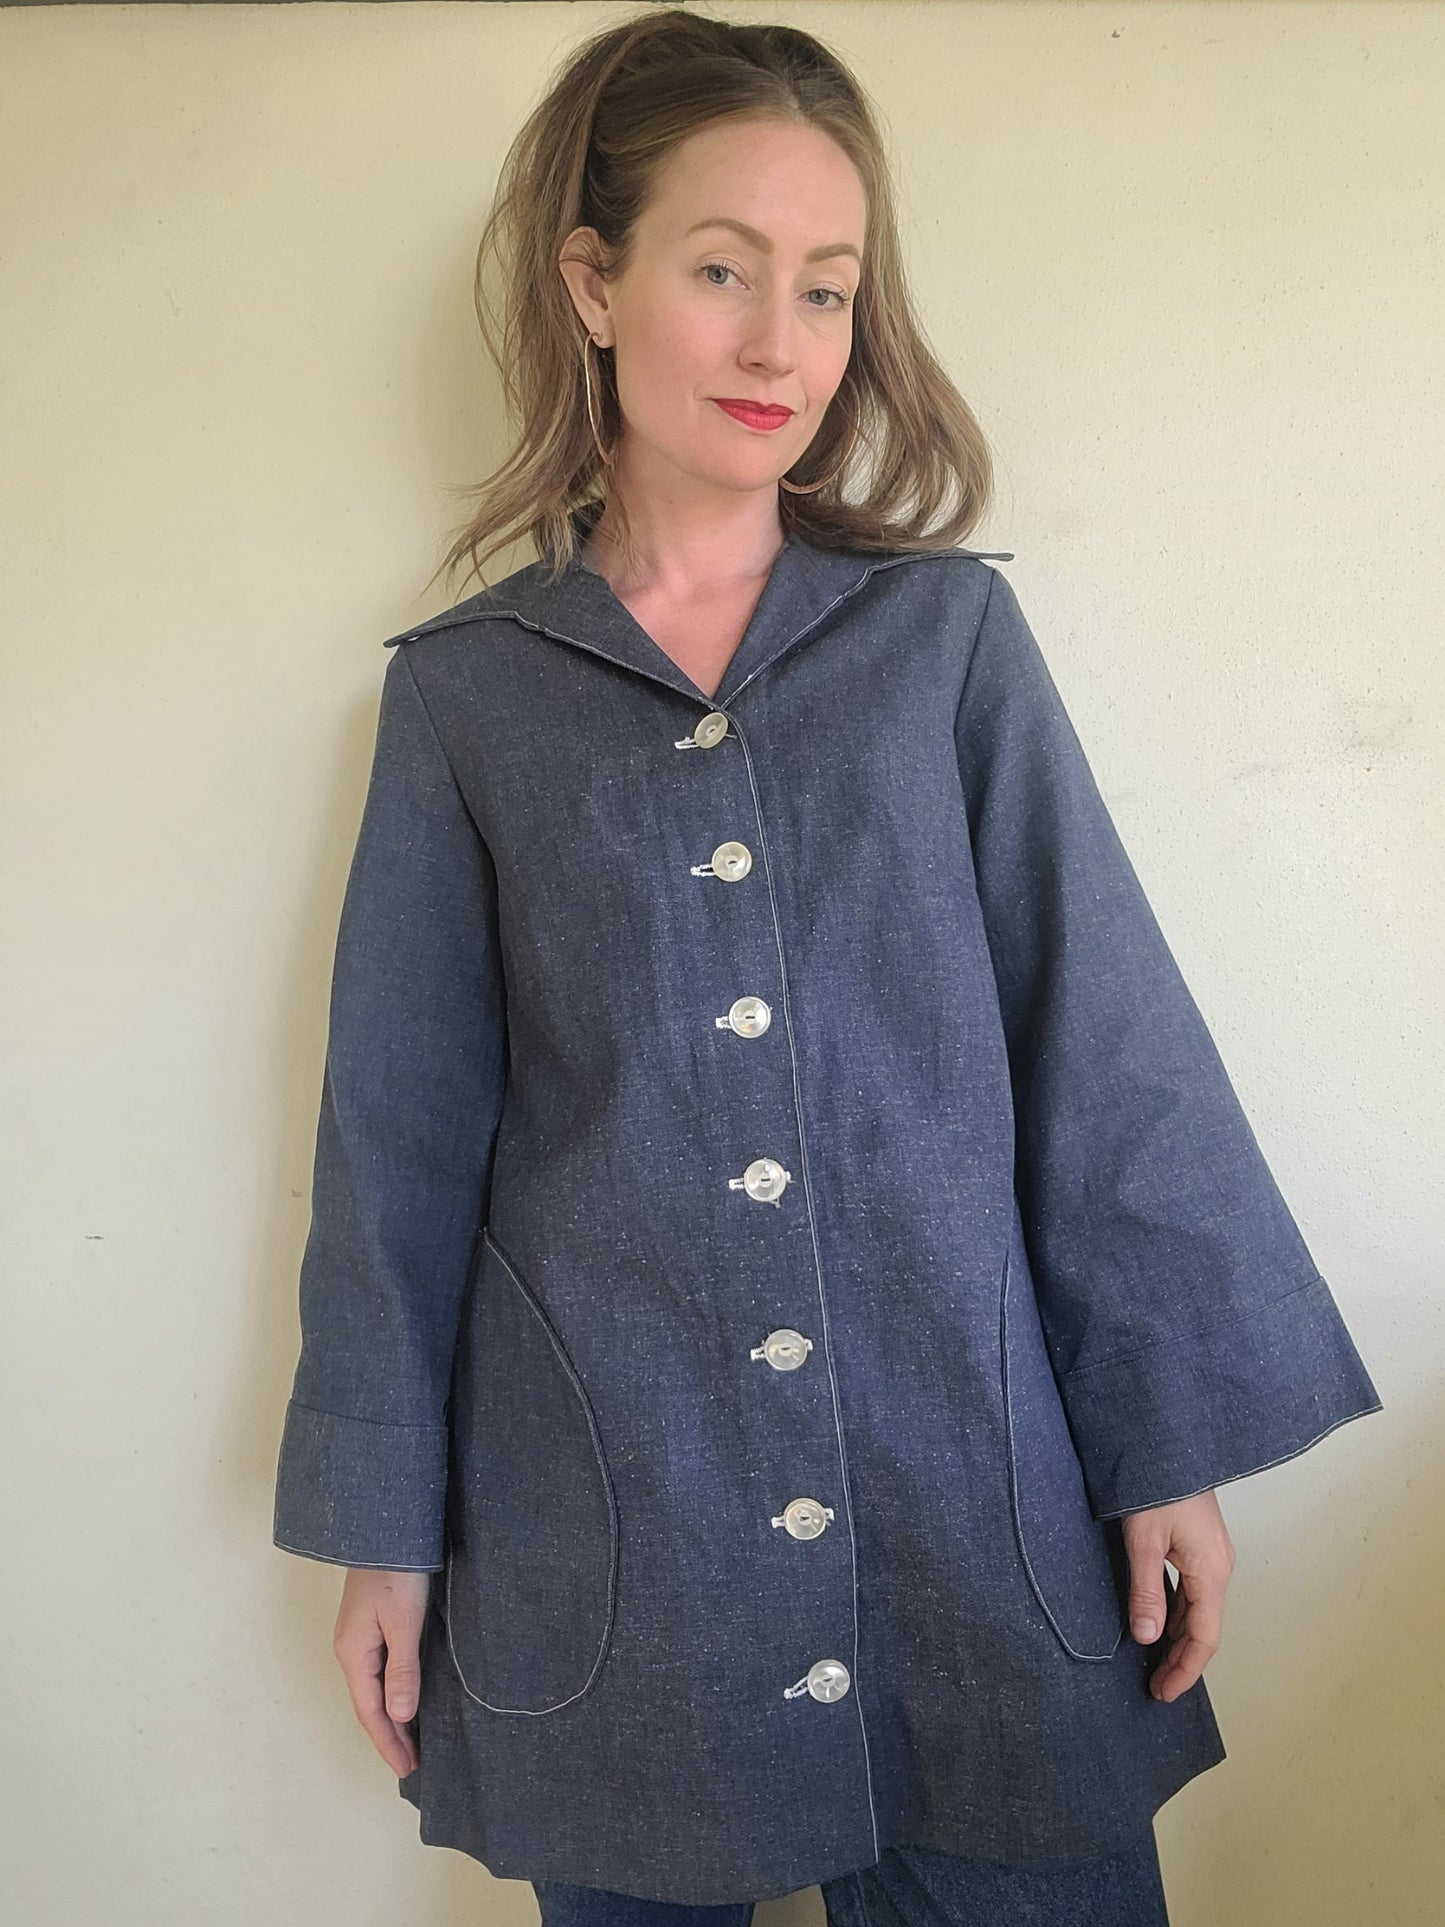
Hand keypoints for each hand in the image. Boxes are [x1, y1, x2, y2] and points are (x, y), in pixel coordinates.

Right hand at [332, 1568, 431, 1774]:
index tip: (406, 1769)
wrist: (387, 1528)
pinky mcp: (371, 1626)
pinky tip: (406, 1700)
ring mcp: (359, 1637)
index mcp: (353, 1653)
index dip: (388, 1742)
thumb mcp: (403, 1622)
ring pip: (374, 1689)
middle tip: (412, 1765)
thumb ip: (402, 1670)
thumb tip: (399, 1716)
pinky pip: (380, 1672)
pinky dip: (393, 1693)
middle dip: (389, 1736)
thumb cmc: (397, 1572)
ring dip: (391, 1717)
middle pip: (369, 1705)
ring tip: (410, 1742)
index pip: (370, 1712)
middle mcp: (351, 1650)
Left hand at [1121, 1490, 1234, 1701]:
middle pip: (1204, 1628)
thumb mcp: (1143, 1540)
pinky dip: (1177, 1613)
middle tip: (1156, 1686)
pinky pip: (1192, 1590)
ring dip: (1178, 1638)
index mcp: (1211, 1571)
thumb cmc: (1156, 1484)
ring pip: (1198, 1610)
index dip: (1185, 1670)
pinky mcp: (1199, 1544)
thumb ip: (1146, 1590)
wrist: (1166, 1440)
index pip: (1204, 1638)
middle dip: (1181, 1661)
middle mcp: (1218, 1566)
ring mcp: (1211, 1555)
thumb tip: (1146, 1637)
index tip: (1164, 1693)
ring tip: (1155, 1662)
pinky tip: (1158, 1620)